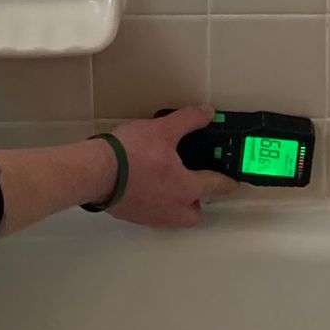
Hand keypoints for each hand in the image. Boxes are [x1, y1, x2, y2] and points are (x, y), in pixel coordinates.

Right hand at [107, 107, 229, 229]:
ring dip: (177, 204)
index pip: (216, 186)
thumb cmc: (131, 154)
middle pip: (194, 213)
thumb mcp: (163, 129)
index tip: (234, 181)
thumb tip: (207, 113)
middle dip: (198, 200)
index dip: (227, 181)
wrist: (96, 172)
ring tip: (170, 183)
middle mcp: (172, 208)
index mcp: (185, 188)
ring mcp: (152, 216)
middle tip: (193, 181)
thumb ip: (189, 120)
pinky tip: (147, 186)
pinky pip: (154, 214)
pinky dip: (156, 203)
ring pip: (174, 216)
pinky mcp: (134, 216)